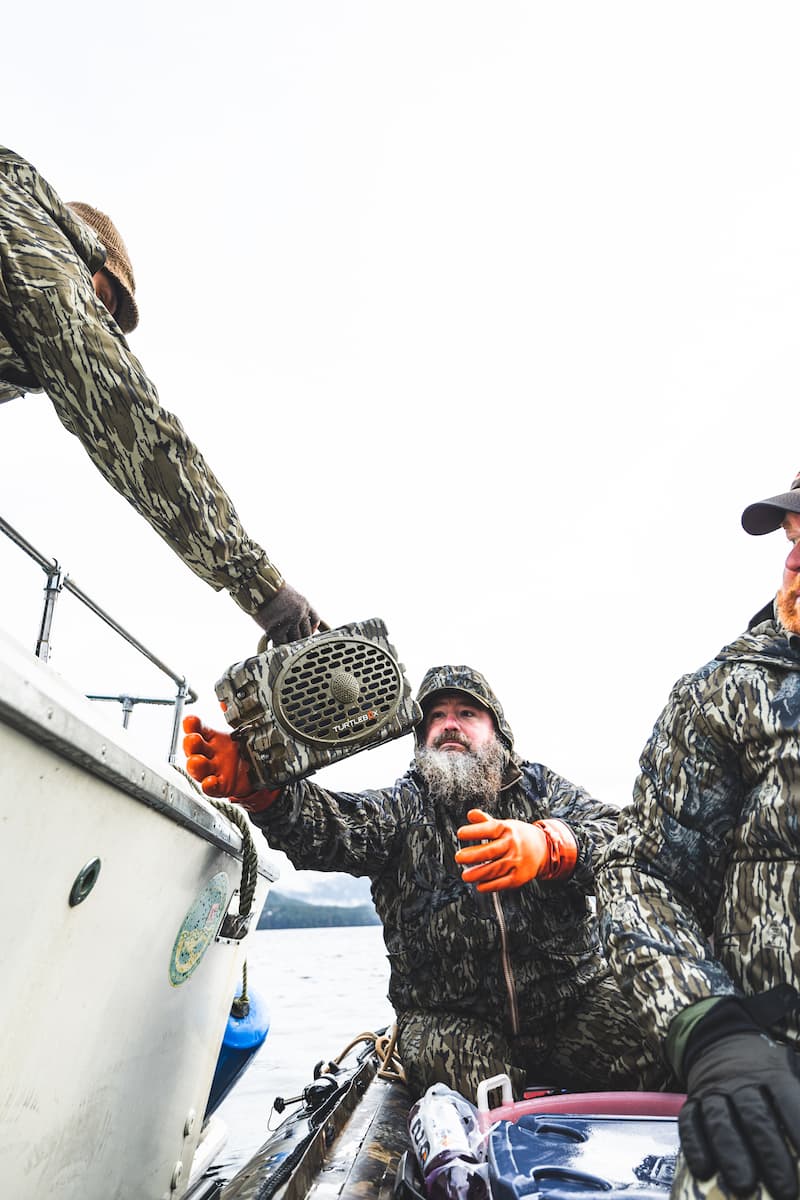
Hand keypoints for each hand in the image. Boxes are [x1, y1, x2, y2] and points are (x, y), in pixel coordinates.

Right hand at [182, 715, 253, 798]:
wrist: (253, 771)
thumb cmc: (239, 749)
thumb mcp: (238, 729)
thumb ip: (232, 714)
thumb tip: (226, 701)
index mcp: (211, 736)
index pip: (197, 728)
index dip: (192, 724)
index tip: (191, 720)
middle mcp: (208, 752)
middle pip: (193, 747)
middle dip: (191, 743)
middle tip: (193, 739)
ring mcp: (213, 769)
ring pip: (198, 768)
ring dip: (196, 765)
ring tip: (197, 761)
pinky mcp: (220, 785)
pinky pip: (211, 787)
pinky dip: (209, 785)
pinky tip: (210, 781)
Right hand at [254, 584, 319, 644]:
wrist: (258, 588)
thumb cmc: (270, 589)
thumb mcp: (289, 594)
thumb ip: (296, 606)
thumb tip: (296, 618)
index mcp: (304, 604)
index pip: (315, 619)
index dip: (312, 628)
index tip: (310, 632)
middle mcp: (300, 614)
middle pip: (306, 633)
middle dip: (301, 638)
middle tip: (295, 641)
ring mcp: (289, 623)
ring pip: (295, 640)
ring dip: (291, 643)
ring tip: (286, 644)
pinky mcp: (276, 630)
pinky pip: (282, 643)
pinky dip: (280, 645)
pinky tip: (277, 644)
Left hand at [455, 809, 548, 891]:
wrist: (543, 848)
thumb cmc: (518, 836)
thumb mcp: (504, 825)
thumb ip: (485, 821)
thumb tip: (470, 814)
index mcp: (507, 829)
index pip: (490, 829)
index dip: (474, 831)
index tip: (460, 833)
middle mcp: (513, 845)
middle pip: (490, 851)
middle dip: (472, 855)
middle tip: (458, 857)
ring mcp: (517, 861)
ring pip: (495, 869)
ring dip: (478, 874)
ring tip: (466, 875)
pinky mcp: (519, 877)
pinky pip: (503, 883)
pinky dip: (490, 885)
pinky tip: (480, 885)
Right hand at [679, 1031, 799, 1199]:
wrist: (720, 1041)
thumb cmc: (764, 1070)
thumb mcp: (787, 1069)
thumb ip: (795, 1097)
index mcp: (770, 1072)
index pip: (785, 1097)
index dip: (796, 1124)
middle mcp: (739, 1081)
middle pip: (754, 1116)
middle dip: (770, 1153)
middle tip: (784, 1189)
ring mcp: (713, 1091)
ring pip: (720, 1121)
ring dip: (731, 1153)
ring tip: (745, 1185)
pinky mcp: (692, 1101)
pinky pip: (689, 1122)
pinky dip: (695, 1146)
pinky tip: (704, 1170)